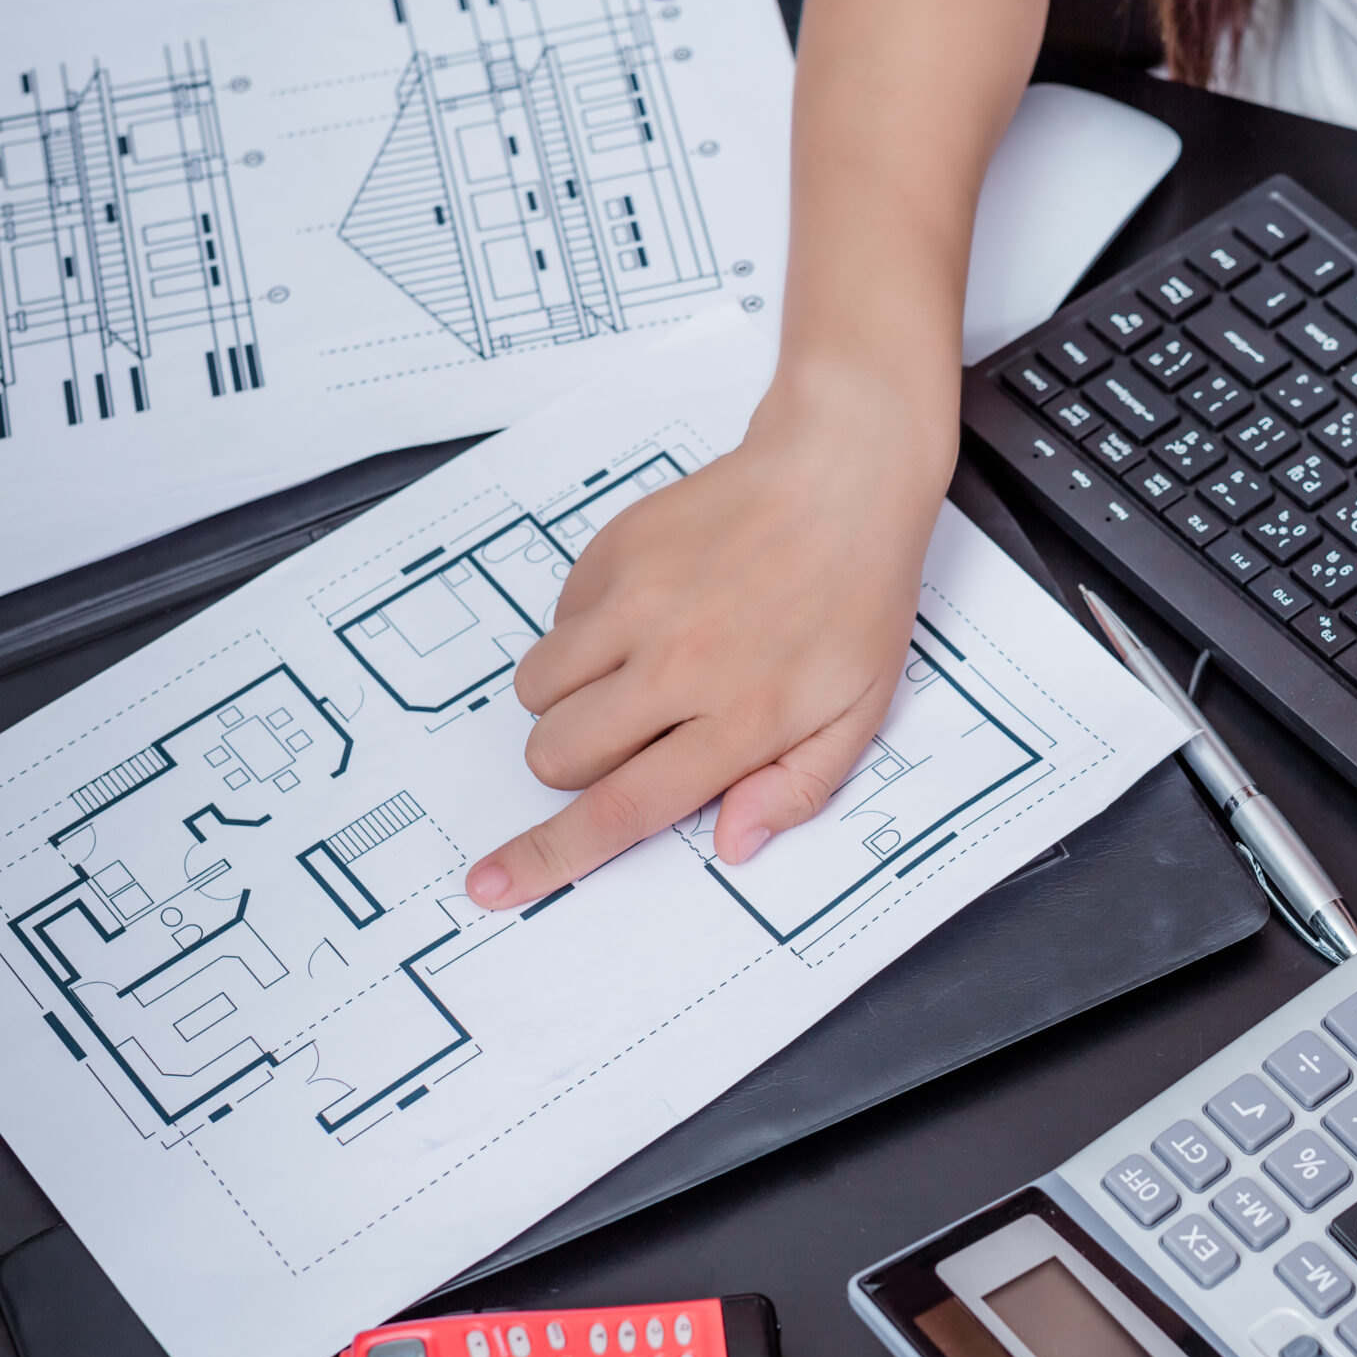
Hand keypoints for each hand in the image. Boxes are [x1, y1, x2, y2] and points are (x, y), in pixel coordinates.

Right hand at [464, 365, 952, 908]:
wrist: (839, 473)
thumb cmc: (856, 593)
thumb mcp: (861, 711)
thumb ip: (797, 787)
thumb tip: (734, 842)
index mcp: (740, 716)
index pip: (620, 808)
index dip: (549, 856)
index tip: (495, 882)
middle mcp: (678, 664)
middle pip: (557, 755)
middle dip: (577, 766)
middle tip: (637, 734)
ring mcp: (637, 604)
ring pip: (537, 692)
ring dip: (570, 701)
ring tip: (639, 672)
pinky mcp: (612, 554)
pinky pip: (554, 623)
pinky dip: (584, 636)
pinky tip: (651, 614)